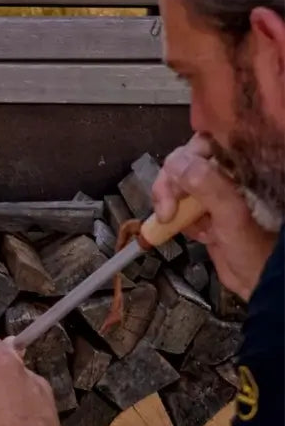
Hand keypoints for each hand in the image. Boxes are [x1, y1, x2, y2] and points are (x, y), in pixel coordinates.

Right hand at [152, 135, 276, 300]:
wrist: (259, 283)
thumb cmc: (256, 249)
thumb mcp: (231, 214)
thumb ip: (206, 184)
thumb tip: (176, 164)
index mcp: (241, 165)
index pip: (205, 142)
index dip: (184, 157)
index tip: (174, 178)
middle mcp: (229, 174)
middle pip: (185, 162)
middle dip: (170, 184)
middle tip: (167, 210)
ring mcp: (217, 194)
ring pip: (180, 184)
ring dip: (171, 203)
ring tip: (174, 222)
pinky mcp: (208, 213)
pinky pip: (183, 206)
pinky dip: (179, 219)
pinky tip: (194, 233)